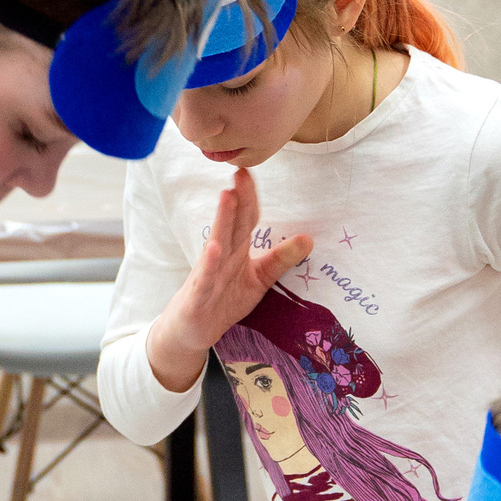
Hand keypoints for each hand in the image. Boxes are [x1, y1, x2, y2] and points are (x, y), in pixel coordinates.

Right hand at [144, 169, 313, 392]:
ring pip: (217, 244)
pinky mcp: (198, 295)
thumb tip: (309, 239)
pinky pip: (205, 279)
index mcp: (235, 250)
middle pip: (231, 224)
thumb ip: (280, 260)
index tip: (251, 171)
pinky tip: (213, 249)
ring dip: (222, 220)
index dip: (251, 197)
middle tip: (241, 171)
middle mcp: (220, 256)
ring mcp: (208, 274)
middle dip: (237, 199)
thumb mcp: (258, 280)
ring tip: (228, 196)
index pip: (246, 219)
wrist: (190, 330)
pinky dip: (209, 265)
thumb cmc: (223, 300)